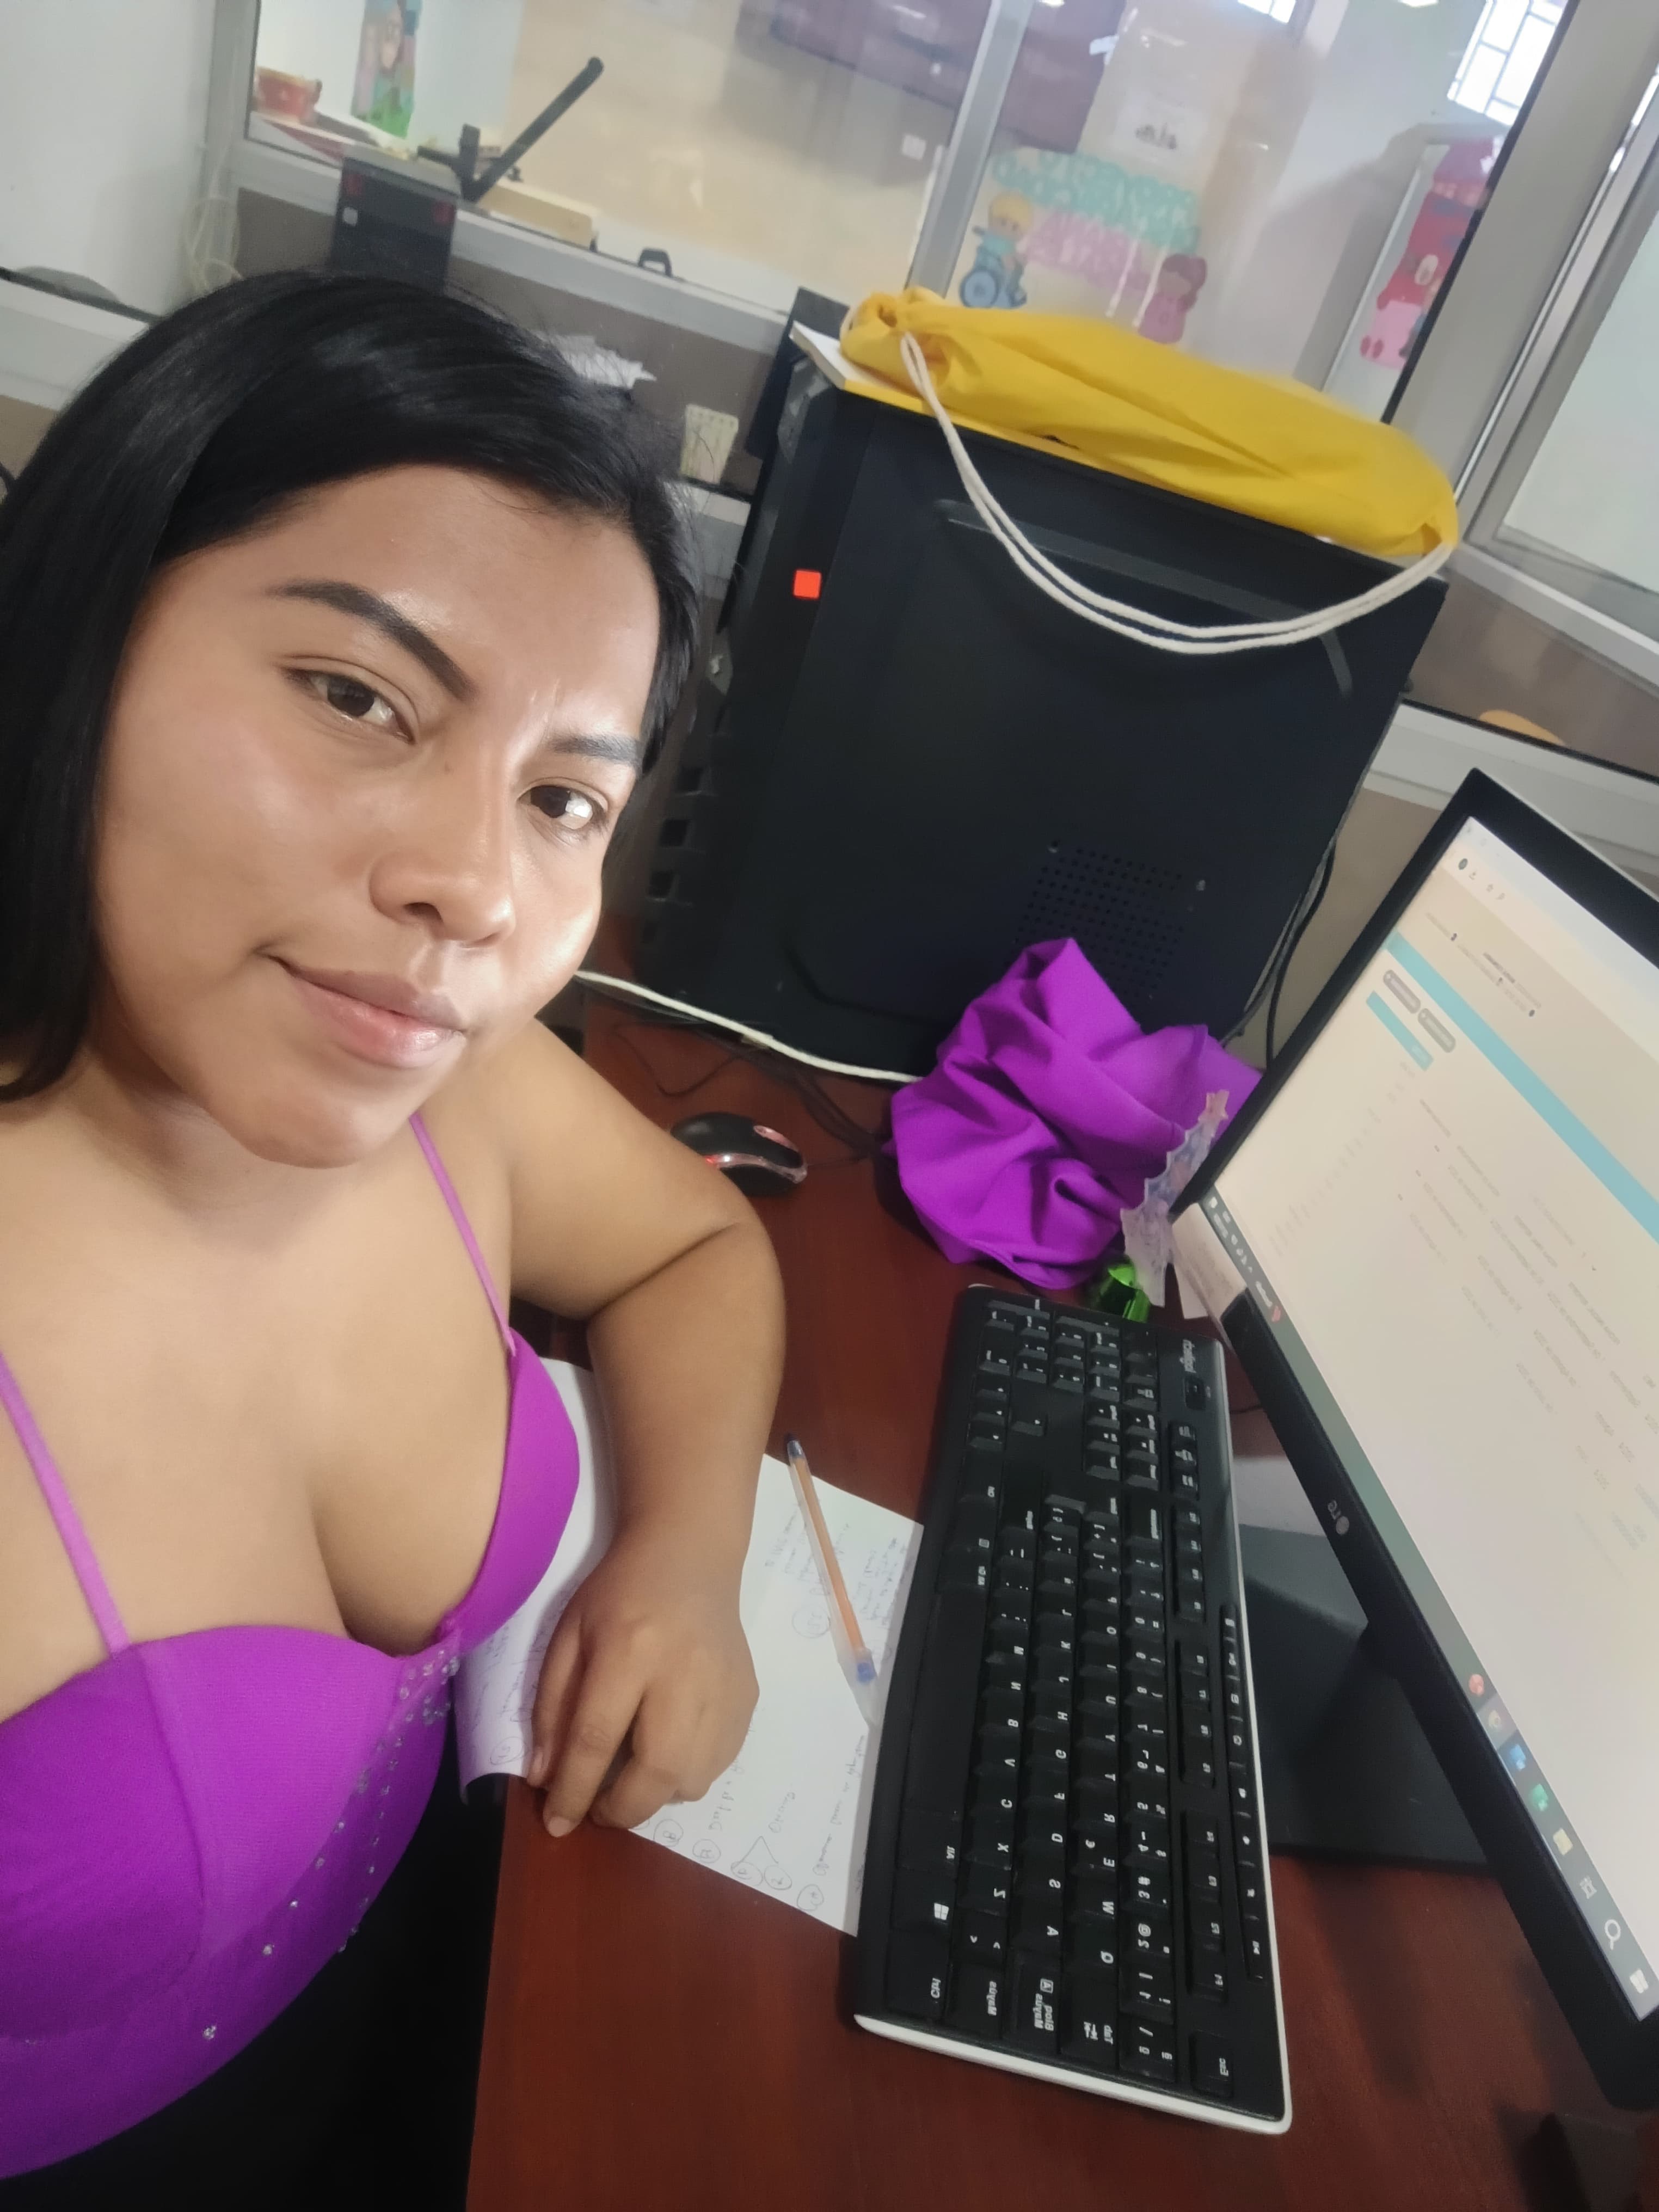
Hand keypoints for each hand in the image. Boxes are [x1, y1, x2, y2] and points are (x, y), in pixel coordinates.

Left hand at [524, 1523, 756, 1836]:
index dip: (572, 1791)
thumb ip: (551, 1706)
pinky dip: (688, 1772)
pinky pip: (719, 1763)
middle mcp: (683, 1671)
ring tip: (634, 1773)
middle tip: (599, 1811)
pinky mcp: (747, 1696)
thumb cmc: (619, 1593)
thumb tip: (545, 1778)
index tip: (556, 1823)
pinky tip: (668, 1747)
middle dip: (621, 1810)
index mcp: (628, 1649)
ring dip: (656, 1794)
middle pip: (656, 1771)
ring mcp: (724, 1687)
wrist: (690, 1555)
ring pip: (693, 1778)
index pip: (596, 1738)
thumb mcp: (568, 1635)